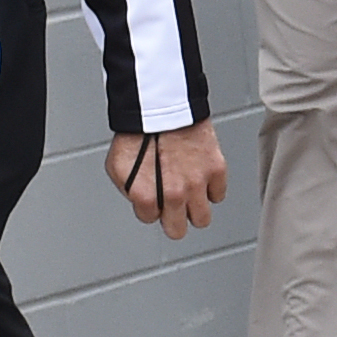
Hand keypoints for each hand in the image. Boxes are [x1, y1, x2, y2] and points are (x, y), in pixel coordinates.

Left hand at [108, 121, 229, 237]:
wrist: (163, 106)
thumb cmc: (139, 132)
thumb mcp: (117, 166)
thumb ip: (129, 191)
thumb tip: (141, 200)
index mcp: (146, 197)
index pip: (150, 219)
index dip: (149, 208)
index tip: (152, 196)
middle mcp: (174, 195)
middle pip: (177, 230)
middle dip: (173, 219)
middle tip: (172, 206)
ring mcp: (197, 183)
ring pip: (202, 219)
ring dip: (194, 209)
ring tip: (189, 195)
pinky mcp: (216, 169)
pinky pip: (218, 194)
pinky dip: (211, 189)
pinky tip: (200, 178)